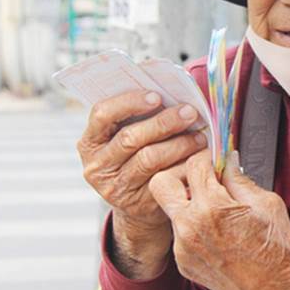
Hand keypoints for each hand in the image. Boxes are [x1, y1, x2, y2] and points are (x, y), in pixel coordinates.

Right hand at [76, 90, 206, 276]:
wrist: (138, 201)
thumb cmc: (137, 154)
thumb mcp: (127, 134)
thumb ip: (136, 114)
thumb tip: (167, 85)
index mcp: (90, 142)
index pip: (102, 114)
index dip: (129, 102)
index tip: (157, 96)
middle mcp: (97, 166)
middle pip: (131, 138)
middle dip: (164, 122)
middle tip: (190, 112)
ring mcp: (115, 187)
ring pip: (149, 159)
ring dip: (180, 144)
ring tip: (200, 136)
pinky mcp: (137, 203)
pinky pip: (165, 179)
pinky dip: (185, 165)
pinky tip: (199, 157)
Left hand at [149, 149, 289, 289]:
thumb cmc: (276, 251)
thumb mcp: (266, 203)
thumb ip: (239, 178)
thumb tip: (228, 161)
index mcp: (213, 208)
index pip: (194, 164)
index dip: (207, 157)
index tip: (214, 160)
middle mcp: (191, 228)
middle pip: (161, 183)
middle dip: (179, 174)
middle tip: (200, 177)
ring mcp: (183, 248)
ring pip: (170, 209)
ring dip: (188, 202)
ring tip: (216, 208)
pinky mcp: (183, 262)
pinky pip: (179, 232)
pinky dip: (193, 225)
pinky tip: (216, 230)